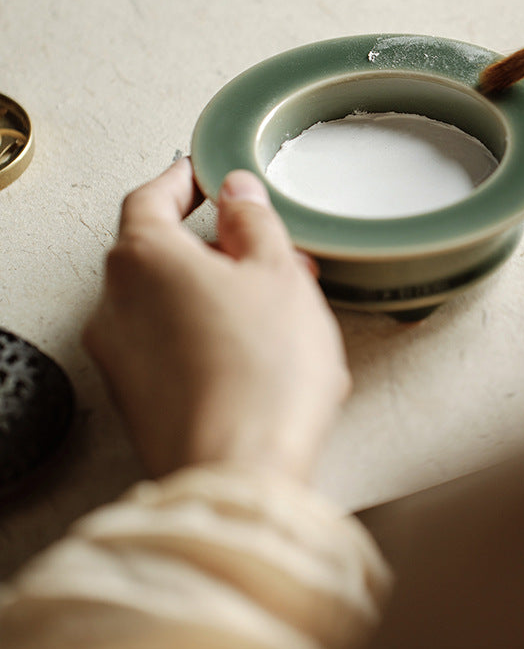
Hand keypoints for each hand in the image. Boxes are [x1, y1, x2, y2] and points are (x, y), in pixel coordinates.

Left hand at [84, 159, 350, 480]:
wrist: (240, 472)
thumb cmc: (261, 374)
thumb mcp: (278, 273)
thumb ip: (254, 222)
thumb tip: (238, 194)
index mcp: (143, 257)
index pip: (151, 198)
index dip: (184, 181)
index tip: (206, 175)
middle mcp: (116, 304)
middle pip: (162, 255)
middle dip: (218, 250)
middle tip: (267, 252)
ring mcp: (121, 358)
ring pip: (172, 306)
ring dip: (220, 297)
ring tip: (282, 312)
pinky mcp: (139, 401)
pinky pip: (174, 352)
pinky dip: (212, 341)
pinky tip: (263, 358)